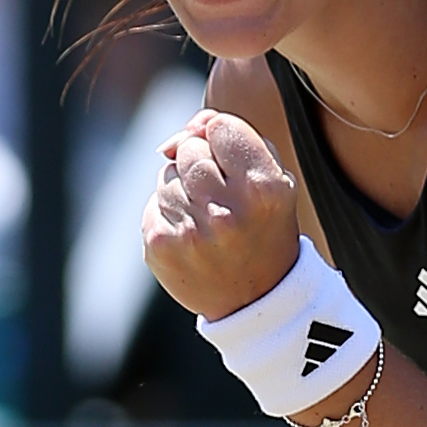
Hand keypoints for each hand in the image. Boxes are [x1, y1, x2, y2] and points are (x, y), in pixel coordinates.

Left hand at [141, 107, 303, 319]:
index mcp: (263, 189)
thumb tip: (182, 131)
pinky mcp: (162, 246)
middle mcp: (227, 211)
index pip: (220, 126)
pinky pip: (153, 204)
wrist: (257, 300)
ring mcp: (190, 232)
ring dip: (183, 191)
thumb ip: (236, 137)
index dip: (224, 140)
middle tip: (221, 198)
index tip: (233, 164)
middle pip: (189, 148)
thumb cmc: (264, 228)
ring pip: (167, 175)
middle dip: (201, 165)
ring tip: (208, 221)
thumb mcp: (272, 179)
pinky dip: (169, 215)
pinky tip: (191, 237)